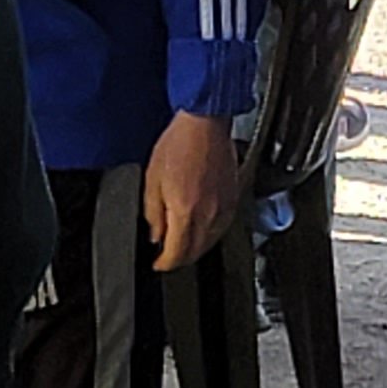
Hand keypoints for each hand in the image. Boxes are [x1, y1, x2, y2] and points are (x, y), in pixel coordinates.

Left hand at [145, 112, 242, 271]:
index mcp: (186, 212)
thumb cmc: (178, 144)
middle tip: (167, 257)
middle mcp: (209, 215)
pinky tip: (201, 227)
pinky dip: (210, 234)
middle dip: (180, 259)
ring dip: (196, 248)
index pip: (177, 253)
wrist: (205, 123)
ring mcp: (225, 208)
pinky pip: (223, 227)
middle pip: (196, 253)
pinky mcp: (234, 199)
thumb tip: (156, 235)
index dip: (165, 264)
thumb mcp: (152, 180)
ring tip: (182, 243)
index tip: (158, 264)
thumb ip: (153, 213)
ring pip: (211, 243)